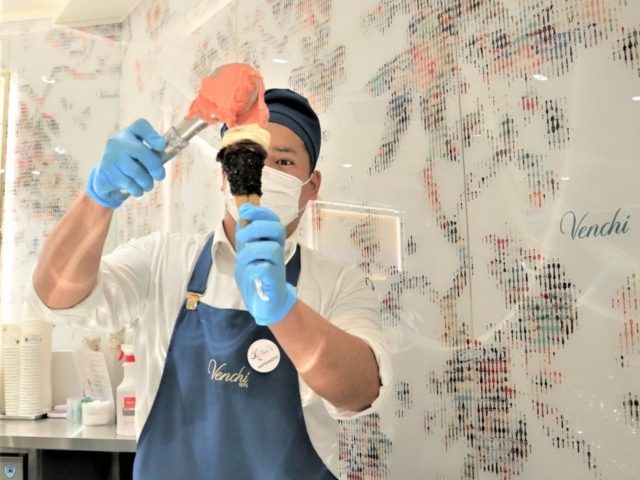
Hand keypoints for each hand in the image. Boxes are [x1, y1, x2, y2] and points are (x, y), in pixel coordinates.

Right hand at [87, 119, 166, 208]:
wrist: (104, 180)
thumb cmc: (128, 166)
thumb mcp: (140, 156)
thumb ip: (152, 154)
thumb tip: (166, 154)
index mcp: (129, 134)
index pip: (140, 126)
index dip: (153, 135)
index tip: (161, 146)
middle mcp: (118, 142)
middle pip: (143, 152)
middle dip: (156, 168)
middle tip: (159, 176)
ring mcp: (111, 156)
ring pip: (137, 172)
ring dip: (147, 183)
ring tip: (147, 186)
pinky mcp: (107, 172)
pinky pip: (130, 184)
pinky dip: (138, 190)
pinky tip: (137, 190)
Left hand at [235, 204, 296, 325]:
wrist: (265, 303)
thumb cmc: (256, 275)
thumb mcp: (246, 250)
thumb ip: (245, 231)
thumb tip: (244, 209)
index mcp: (272, 241)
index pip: (273, 219)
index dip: (260, 212)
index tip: (245, 212)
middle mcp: (278, 250)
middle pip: (277, 228)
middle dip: (256, 229)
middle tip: (243, 240)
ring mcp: (278, 265)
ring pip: (271, 248)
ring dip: (251, 252)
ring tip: (244, 261)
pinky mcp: (274, 280)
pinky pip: (264, 269)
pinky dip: (252, 269)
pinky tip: (249, 274)